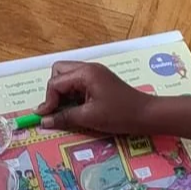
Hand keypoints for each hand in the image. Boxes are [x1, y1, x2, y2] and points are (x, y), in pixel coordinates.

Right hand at [36, 61, 154, 133]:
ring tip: (66, 110)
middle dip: (53, 90)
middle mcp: (88, 68)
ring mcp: (94, 73)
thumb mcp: (89, 118)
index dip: (48, 100)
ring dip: (62, 92)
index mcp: (85, 73)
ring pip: (68, 76)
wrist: (147, 114)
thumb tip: (43, 121)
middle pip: (59, 72)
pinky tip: (76, 108)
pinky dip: (72, 94)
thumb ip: (64, 117)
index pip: (55, 82)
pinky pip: (78, 83)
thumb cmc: (119, 115)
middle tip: (57, 109)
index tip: (45, 117)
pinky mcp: (99, 81)